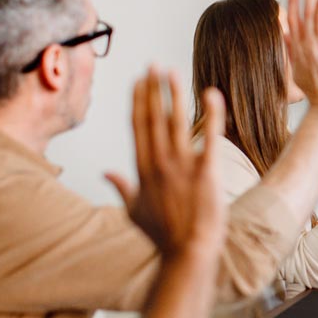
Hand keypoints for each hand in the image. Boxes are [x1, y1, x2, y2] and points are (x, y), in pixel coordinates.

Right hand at [106, 68, 226, 259]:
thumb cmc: (163, 237)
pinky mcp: (206, 172)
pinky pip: (209, 137)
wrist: (188, 253)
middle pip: (153, 118)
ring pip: (176, 122)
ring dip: (173, 94)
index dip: (138, 101)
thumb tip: (106, 172)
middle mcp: (160, 163)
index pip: (138, 127)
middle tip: (153, 65)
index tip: (139, 81)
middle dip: (152, 89)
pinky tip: (212, 92)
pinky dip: (212, 114)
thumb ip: (121, 188)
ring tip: (171, 71)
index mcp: (143, 170)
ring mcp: (182, 167)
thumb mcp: (134, 212)